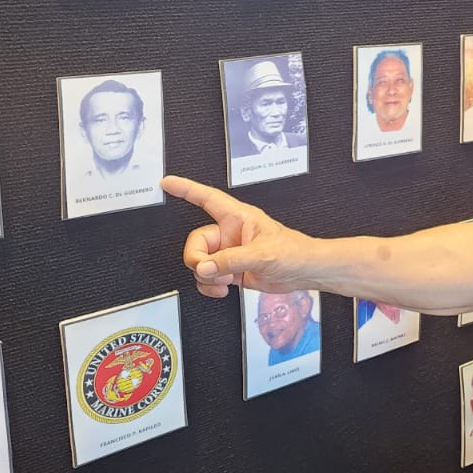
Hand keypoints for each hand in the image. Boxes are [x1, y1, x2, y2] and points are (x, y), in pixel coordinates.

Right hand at [162, 175, 317, 297]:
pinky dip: (209, 285)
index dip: (185, 189)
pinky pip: (207, 276)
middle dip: (198, 260)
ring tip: (225, 281)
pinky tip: (223, 288)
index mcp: (238, 217)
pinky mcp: (231, 269)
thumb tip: (204, 267)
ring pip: (199, 262)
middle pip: (196, 243)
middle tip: (209, 270)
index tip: (167, 183)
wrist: (305, 272)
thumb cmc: (294, 252)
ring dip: (206, 276)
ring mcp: (229, 252)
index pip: (206, 198)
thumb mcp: (263, 255)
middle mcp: (230, 233)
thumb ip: (231, 261)